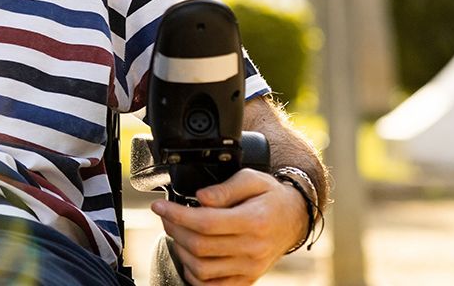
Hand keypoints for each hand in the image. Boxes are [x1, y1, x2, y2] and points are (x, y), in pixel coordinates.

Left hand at [151, 168, 309, 285]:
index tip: (158, 206)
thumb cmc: (271, 196)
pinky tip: (188, 256)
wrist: (295, 219)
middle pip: (200, 246)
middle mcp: (253, 248)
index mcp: (254, 221)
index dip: (176, 215)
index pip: (205, 223)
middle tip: (166, 216)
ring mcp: (250, 268)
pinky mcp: (247, 279)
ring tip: (176, 232)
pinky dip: (194, 275)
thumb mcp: (252, 179)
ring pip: (202, 269)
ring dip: (180, 251)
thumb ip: (225, 188)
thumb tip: (200, 197)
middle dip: (174, 229)